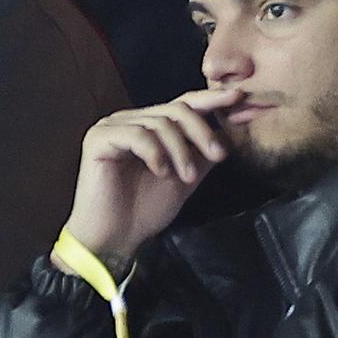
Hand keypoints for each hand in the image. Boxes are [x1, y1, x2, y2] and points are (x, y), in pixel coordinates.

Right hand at [61, 88, 246, 264]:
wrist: (114, 238)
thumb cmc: (144, 210)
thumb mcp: (185, 179)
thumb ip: (202, 155)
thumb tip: (228, 134)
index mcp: (149, 127)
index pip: (183, 104)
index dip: (210, 99)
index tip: (238, 98)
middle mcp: (130, 121)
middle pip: (175, 109)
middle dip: (202, 132)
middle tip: (218, 156)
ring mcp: (112, 127)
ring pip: (159, 123)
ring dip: (180, 150)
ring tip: (186, 177)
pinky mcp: (98, 139)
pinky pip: (136, 135)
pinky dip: (155, 152)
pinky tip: (161, 171)